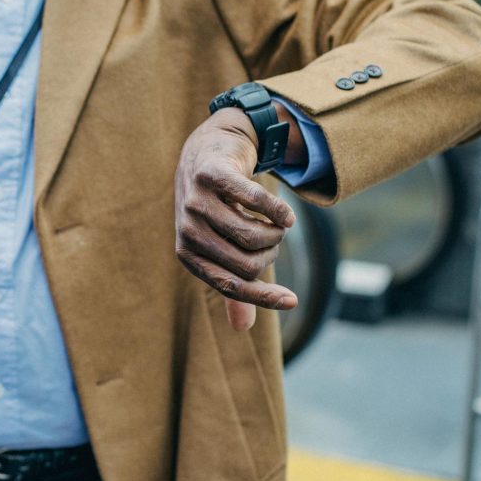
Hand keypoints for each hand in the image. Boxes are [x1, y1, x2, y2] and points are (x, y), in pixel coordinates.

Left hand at [175, 106, 298, 330]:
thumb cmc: (218, 205)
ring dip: (276, 232)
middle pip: (248, 263)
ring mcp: (195, 202)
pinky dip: (278, 211)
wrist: (210, 150)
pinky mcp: (211, 175)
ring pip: (254, 235)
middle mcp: (187, 230)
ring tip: (275, 222)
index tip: (293, 301)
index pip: (230, 285)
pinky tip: (286, 214)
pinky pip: (256, 201)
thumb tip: (241, 330)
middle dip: (271, 254)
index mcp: (188, 254)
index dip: (263, 297)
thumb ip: (232, 283)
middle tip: (274, 237)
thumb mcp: (221, 244)